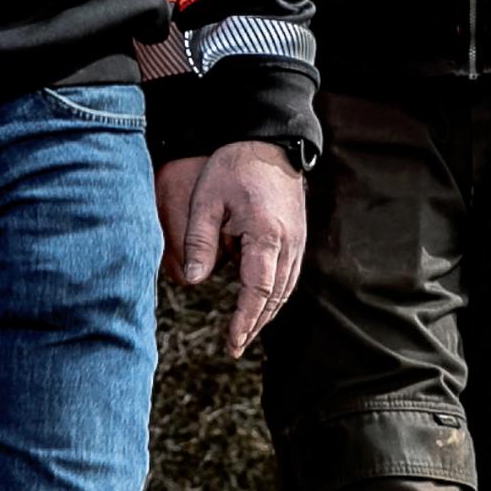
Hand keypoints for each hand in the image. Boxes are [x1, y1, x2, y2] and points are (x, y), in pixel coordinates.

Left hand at [158, 141, 306, 356]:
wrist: (269, 142)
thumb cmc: (234, 167)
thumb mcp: (207, 201)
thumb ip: (199, 242)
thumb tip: (192, 281)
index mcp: (266, 236)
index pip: (258, 291)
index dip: (245, 321)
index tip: (233, 342)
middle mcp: (288, 244)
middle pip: (275, 297)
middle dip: (256, 325)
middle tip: (236, 347)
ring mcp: (298, 242)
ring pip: (286, 290)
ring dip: (267, 314)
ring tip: (245, 334)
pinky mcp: (298, 238)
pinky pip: (289, 276)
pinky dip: (275, 296)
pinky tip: (261, 305)